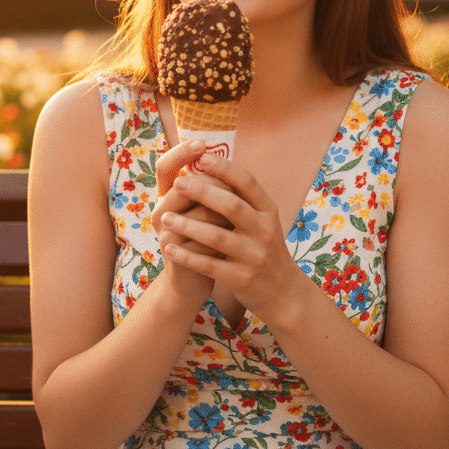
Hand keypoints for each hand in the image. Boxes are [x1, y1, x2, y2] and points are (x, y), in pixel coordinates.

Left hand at [159, 153, 306, 326]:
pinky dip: (188, 257)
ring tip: (165, 218)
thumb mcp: (262, 221)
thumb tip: (209, 166)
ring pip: (218, 237)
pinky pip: (211, 266)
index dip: (224, 168)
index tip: (200, 157)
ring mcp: (255, 255)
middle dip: (203, 192)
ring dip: (188, 226)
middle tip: (177, 183)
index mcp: (268, 211)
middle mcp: (264, 230)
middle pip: (232, 206)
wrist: (283, 292)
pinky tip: (169, 250)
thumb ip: (241, 199)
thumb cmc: (263, 249)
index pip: (247, 182)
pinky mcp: (243, 278)